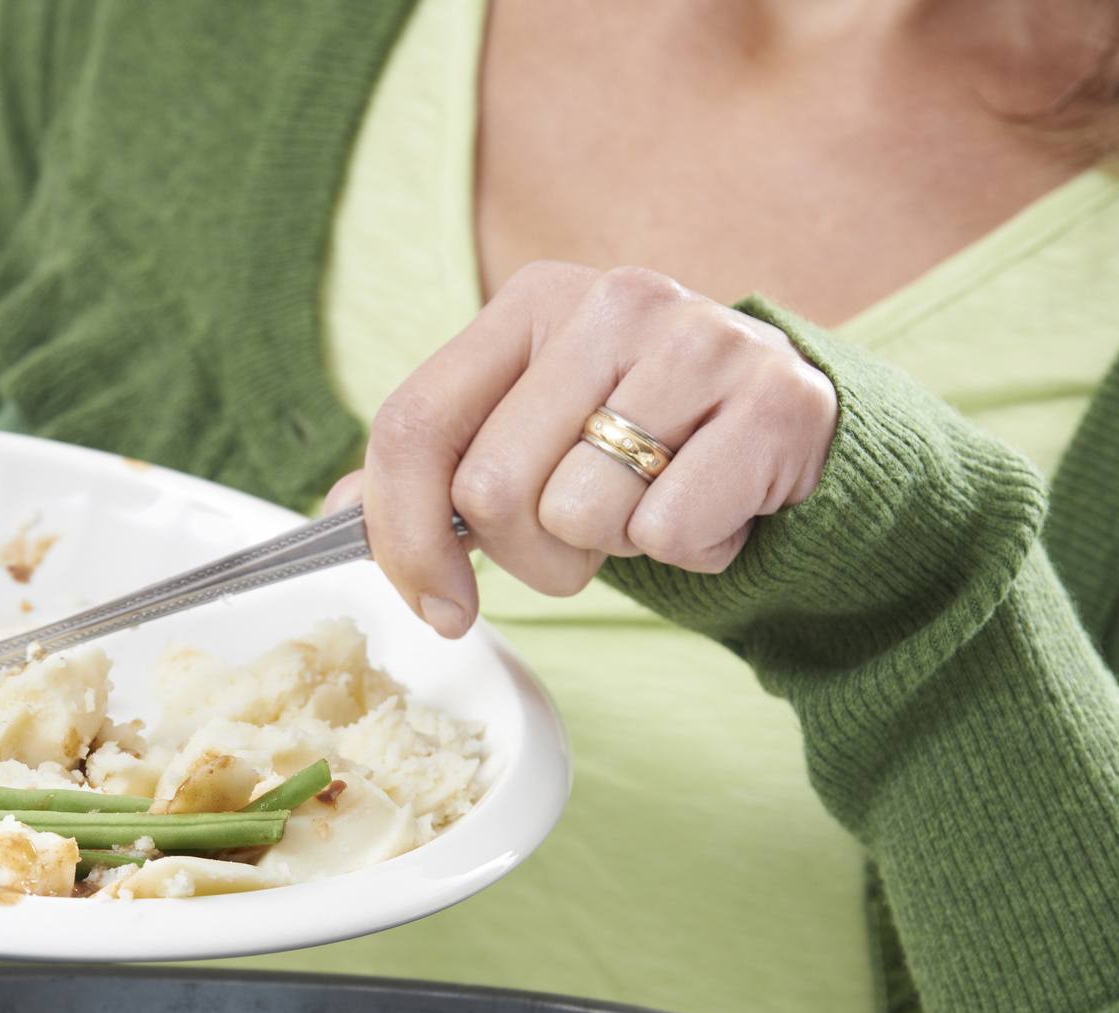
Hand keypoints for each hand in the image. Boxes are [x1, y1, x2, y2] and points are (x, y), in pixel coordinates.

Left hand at [327, 262, 836, 636]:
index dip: (403, 536)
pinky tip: (715, 505)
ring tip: (655, 505)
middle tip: (586, 534)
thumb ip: (431, 469)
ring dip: (616, 550)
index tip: (438, 605)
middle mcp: (610, 300)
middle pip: (490, 491)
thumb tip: (331, 512)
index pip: (412, 425)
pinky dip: (691, 551)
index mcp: (529, 304)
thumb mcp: (529, 435)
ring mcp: (698, 339)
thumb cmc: (639, 441)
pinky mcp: (775, 399)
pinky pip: (672, 532)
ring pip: (581, 516)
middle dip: (532, 555)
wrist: (787, 426)